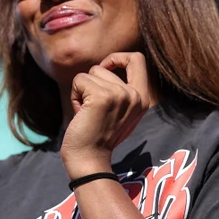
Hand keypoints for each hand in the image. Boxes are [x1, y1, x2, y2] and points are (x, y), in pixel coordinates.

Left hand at [61, 52, 151, 176]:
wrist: (89, 160)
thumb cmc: (99, 136)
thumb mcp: (120, 111)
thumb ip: (120, 89)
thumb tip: (106, 65)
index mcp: (143, 98)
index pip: (137, 58)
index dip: (118, 58)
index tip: (106, 70)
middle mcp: (135, 95)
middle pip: (105, 67)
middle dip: (92, 82)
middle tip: (92, 106)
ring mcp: (120, 95)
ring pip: (91, 73)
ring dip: (82, 90)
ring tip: (88, 113)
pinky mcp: (102, 97)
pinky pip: (79, 80)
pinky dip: (74, 95)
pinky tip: (81, 114)